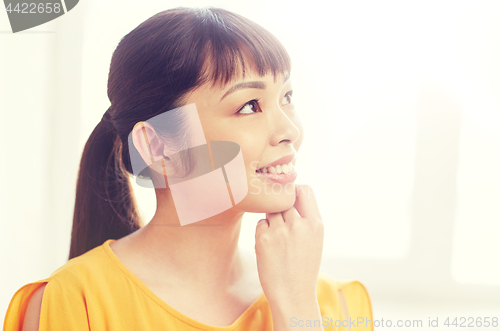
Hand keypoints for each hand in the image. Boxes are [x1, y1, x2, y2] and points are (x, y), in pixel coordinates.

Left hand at [254, 184, 323, 307]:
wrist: (293, 296)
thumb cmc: (303, 267)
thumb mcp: (314, 240)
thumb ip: (305, 218)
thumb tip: (289, 195)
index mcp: (316, 224)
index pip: (305, 190)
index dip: (295, 193)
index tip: (291, 201)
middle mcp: (299, 224)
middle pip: (284, 201)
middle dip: (282, 211)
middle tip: (283, 230)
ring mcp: (281, 231)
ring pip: (271, 211)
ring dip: (272, 222)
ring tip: (279, 242)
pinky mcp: (263, 238)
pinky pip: (261, 224)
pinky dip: (263, 233)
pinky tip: (271, 249)